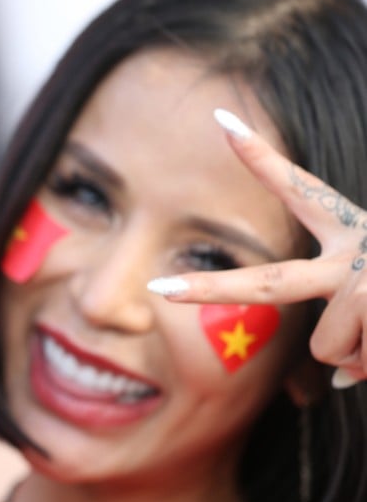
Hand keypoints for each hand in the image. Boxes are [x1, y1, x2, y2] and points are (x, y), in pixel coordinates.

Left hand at [147, 108, 366, 386]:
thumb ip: (352, 323)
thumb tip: (335, 381)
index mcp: (353, 229)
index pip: (298, 188)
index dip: (258, 156)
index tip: (217, 121)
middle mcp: (357, 251)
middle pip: (267, 283)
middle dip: (209, 290)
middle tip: (156, 293)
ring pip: (326, 349)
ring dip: (362, 356)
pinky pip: (356, 368)